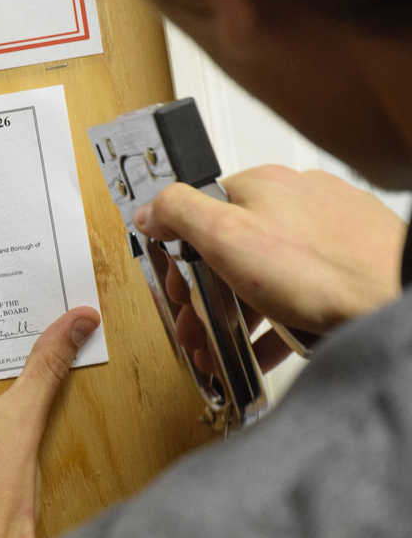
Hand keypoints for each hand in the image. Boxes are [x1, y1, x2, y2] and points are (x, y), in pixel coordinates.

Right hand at [135, 165, 405, 370]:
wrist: (394, 302)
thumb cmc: (321, 271)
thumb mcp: (226, 236)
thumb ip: (179, 213)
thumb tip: (150, 208)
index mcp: (260, 186)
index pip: (198, 213)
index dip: (178, 258)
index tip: (174, 291)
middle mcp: (294, 202)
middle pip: (228, 249)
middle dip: (203, 296)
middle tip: (194, 328)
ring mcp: (324, 234)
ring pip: (261, 276)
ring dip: (234, 315)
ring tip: (222, 350)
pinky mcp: (345, 268)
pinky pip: (296, 296)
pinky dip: (274, 324)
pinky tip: (263, 351)